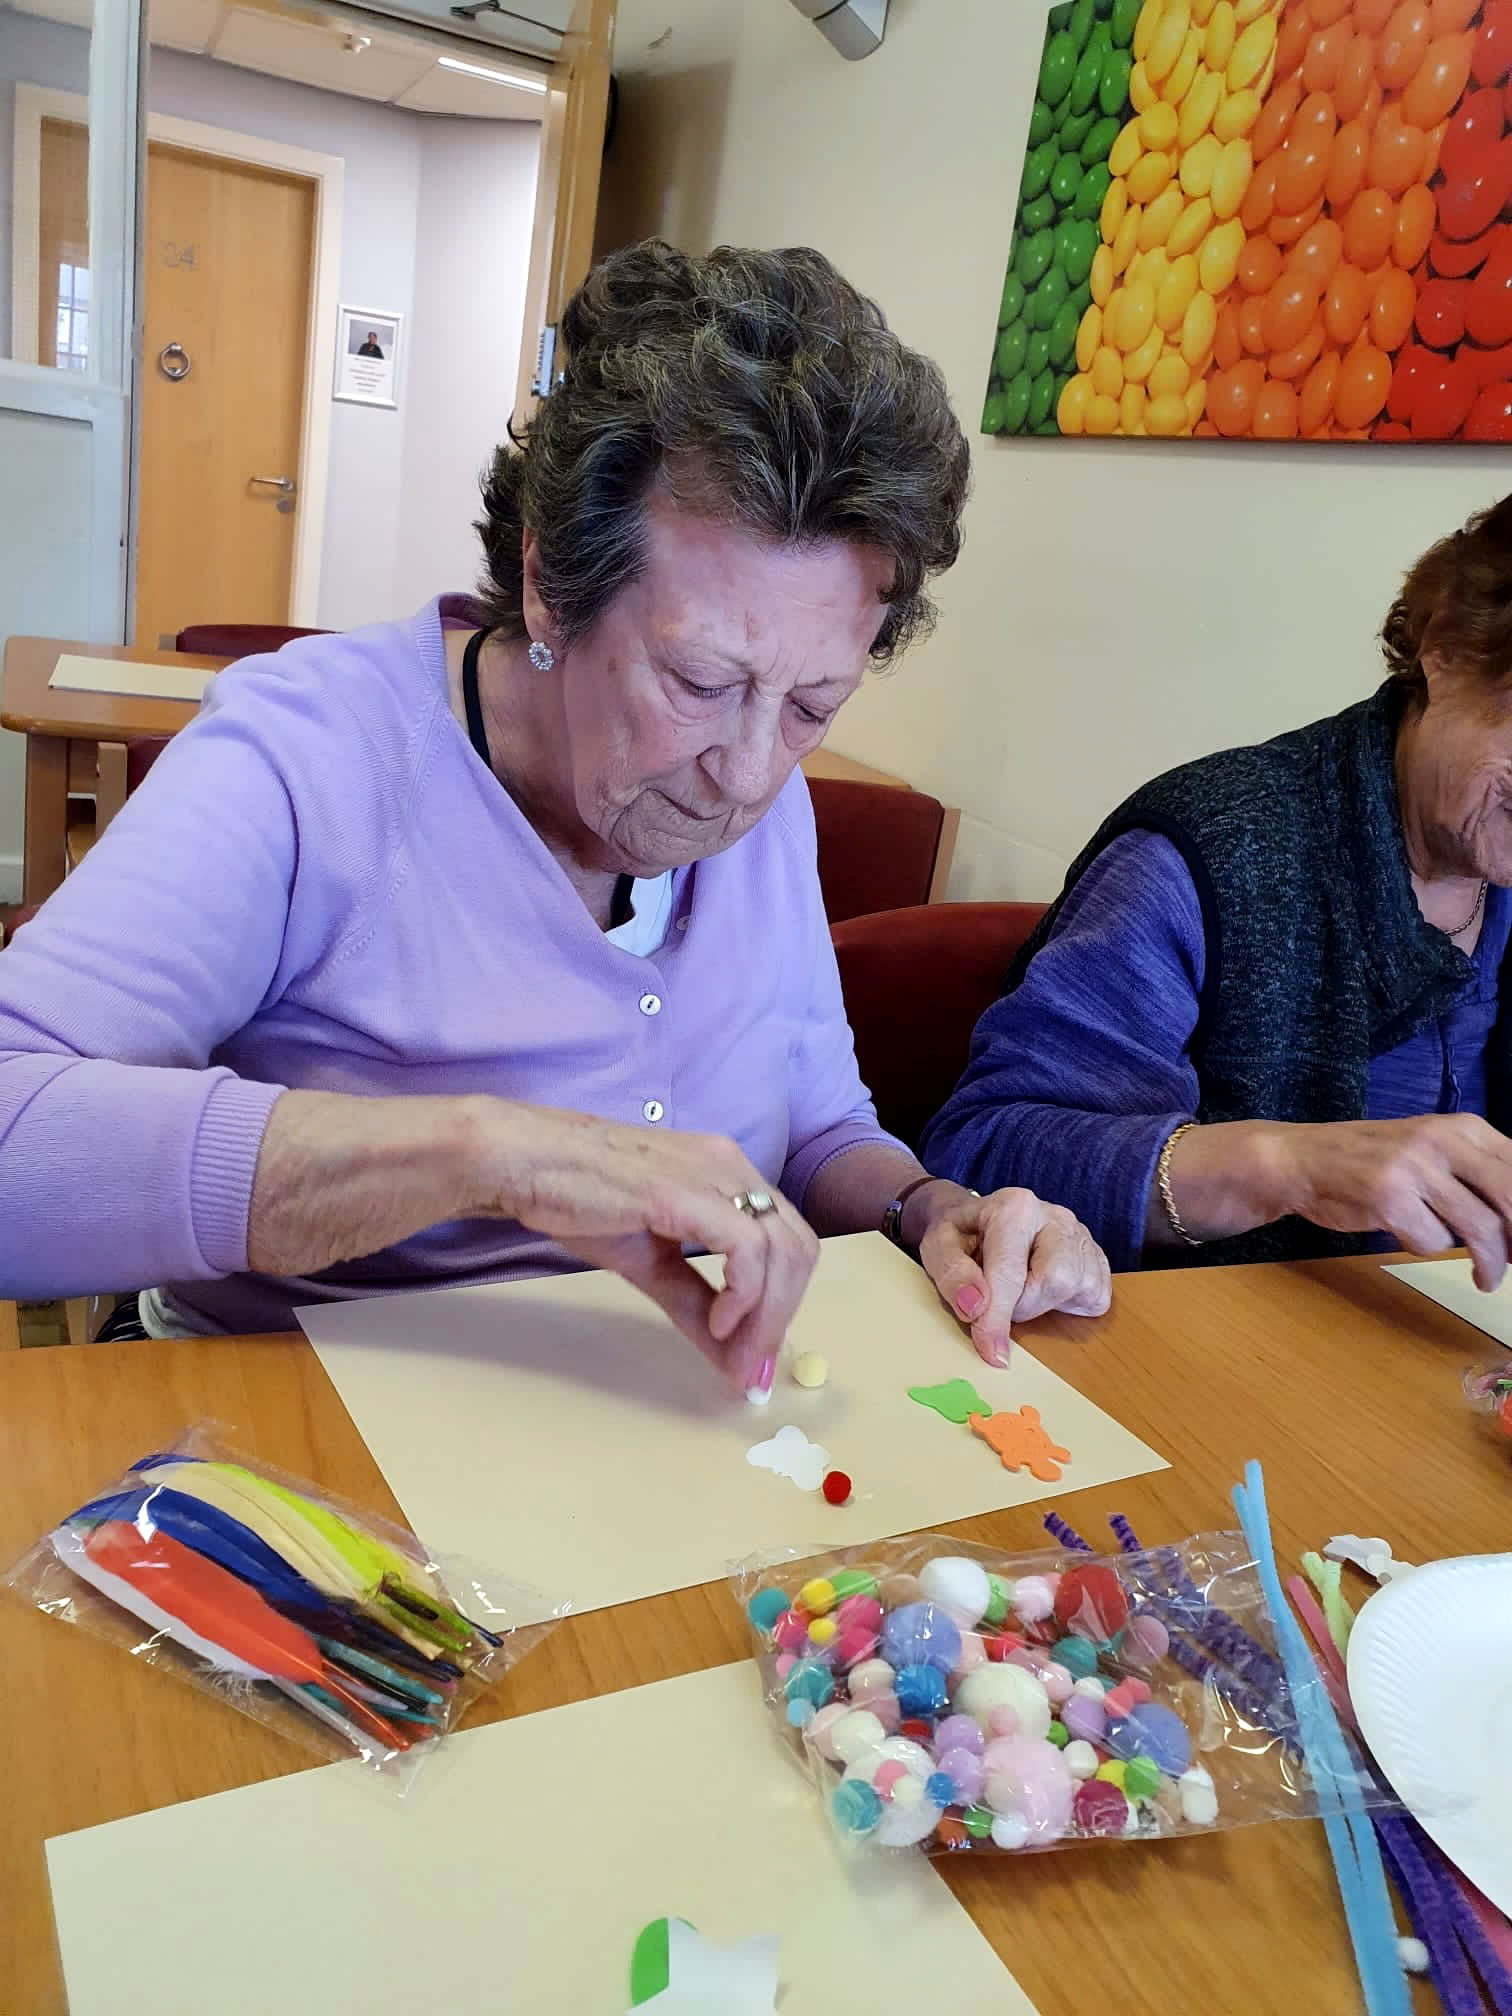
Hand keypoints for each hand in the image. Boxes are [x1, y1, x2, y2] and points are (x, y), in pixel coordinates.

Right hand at [468, 1101, 818, 1389]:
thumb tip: (730, 1360)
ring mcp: (713, 1173)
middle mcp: (732, 1166)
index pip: (787, 1240)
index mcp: (728, 1173)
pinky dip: (744, 1293)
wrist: (524, 1162)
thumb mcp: (650, 1263)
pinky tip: (718, 1321)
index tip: (757, 1355)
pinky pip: (746, 1248)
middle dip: (783, 1316)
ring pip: (782, 1250)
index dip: (783, 1303)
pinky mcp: (685, 1191)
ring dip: (768, 1315)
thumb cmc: (578, 1198)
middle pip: (798, 1248)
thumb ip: (695, 1305)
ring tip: (736, 1353)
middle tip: (752, 1366)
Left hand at [908, 1181, 1111, 1365]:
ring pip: (1079, 1290)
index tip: (992, 1352)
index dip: (998, 1319)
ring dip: (1044, 1305)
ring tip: (1021, 1288)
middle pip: (1056, 1281)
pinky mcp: (1096, 1256)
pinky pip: (1096, 1297)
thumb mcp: (938, 1247)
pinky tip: (1045, 1290)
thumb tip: (975, 1306)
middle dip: (1024, 1305)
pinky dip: (1069, 1305)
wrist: (979, 1220)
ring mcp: (1081, 1235)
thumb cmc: (960, 1235)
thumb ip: (952, 1274)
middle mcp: (1055, 1217)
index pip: (1011, 1274)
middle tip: (1000, 1299)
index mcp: (1014, 1209)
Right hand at [1270, 1112, 1511, 1290]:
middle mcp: (1442, 1141)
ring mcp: (1414, 1168)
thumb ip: (1476, 1173)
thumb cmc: (1369, 1159)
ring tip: (1486, 1278)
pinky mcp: (1389, 1199)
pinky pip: (1433, 1242)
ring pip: (1479, 1229)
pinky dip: (1428, 1248)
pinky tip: (1413, 1238)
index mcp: (1462, 1127)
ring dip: (1487, 1264)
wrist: (1301, 1159)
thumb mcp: (1431, 1149)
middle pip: (1511, 1200)